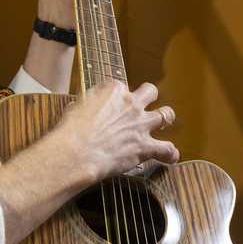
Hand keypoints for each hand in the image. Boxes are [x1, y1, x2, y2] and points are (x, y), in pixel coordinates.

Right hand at [54, 79, 178, 183]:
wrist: (77, 153)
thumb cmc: (71, 131)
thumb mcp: (74, 108)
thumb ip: (87, 105)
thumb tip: (86, 109)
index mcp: (113, 91)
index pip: (120, 87)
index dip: (115, 97)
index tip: (110, 105)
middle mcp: (132, 104)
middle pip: (149, 92)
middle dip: (148, 97)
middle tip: (142, 105)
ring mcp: (141, 125)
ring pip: (166, 115)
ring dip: (165, 118)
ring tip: (165, 123)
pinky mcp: (145, 146)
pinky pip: (167, 149)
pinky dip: (170, 153)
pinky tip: (171, 156)